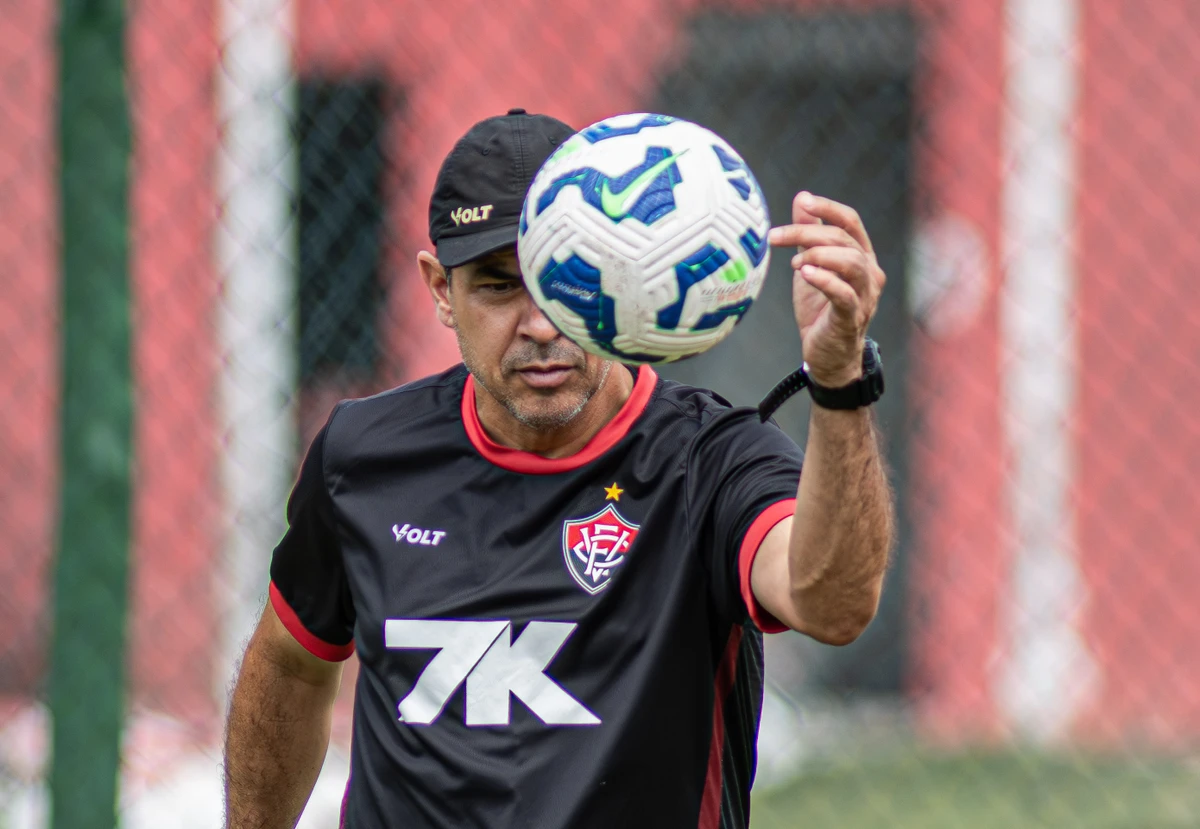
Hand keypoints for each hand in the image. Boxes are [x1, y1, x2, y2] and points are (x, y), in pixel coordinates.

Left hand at [767, 192, 885, 387]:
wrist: (827, 356)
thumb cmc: (821, 309)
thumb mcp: (810, 266)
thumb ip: (809, 234)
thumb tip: (801, 199)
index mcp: (862, 256)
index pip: (850, 221)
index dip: (828, 208)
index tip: (803, 202)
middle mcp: (869, 273)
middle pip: (844, 239)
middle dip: (806, 233)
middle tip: (774, 237)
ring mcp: (865, 296)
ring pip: (851, 263)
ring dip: (818, 255)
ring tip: (794, 262)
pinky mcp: (852, 318)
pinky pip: (844, 294)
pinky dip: (825, 280)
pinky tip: (805, 273)